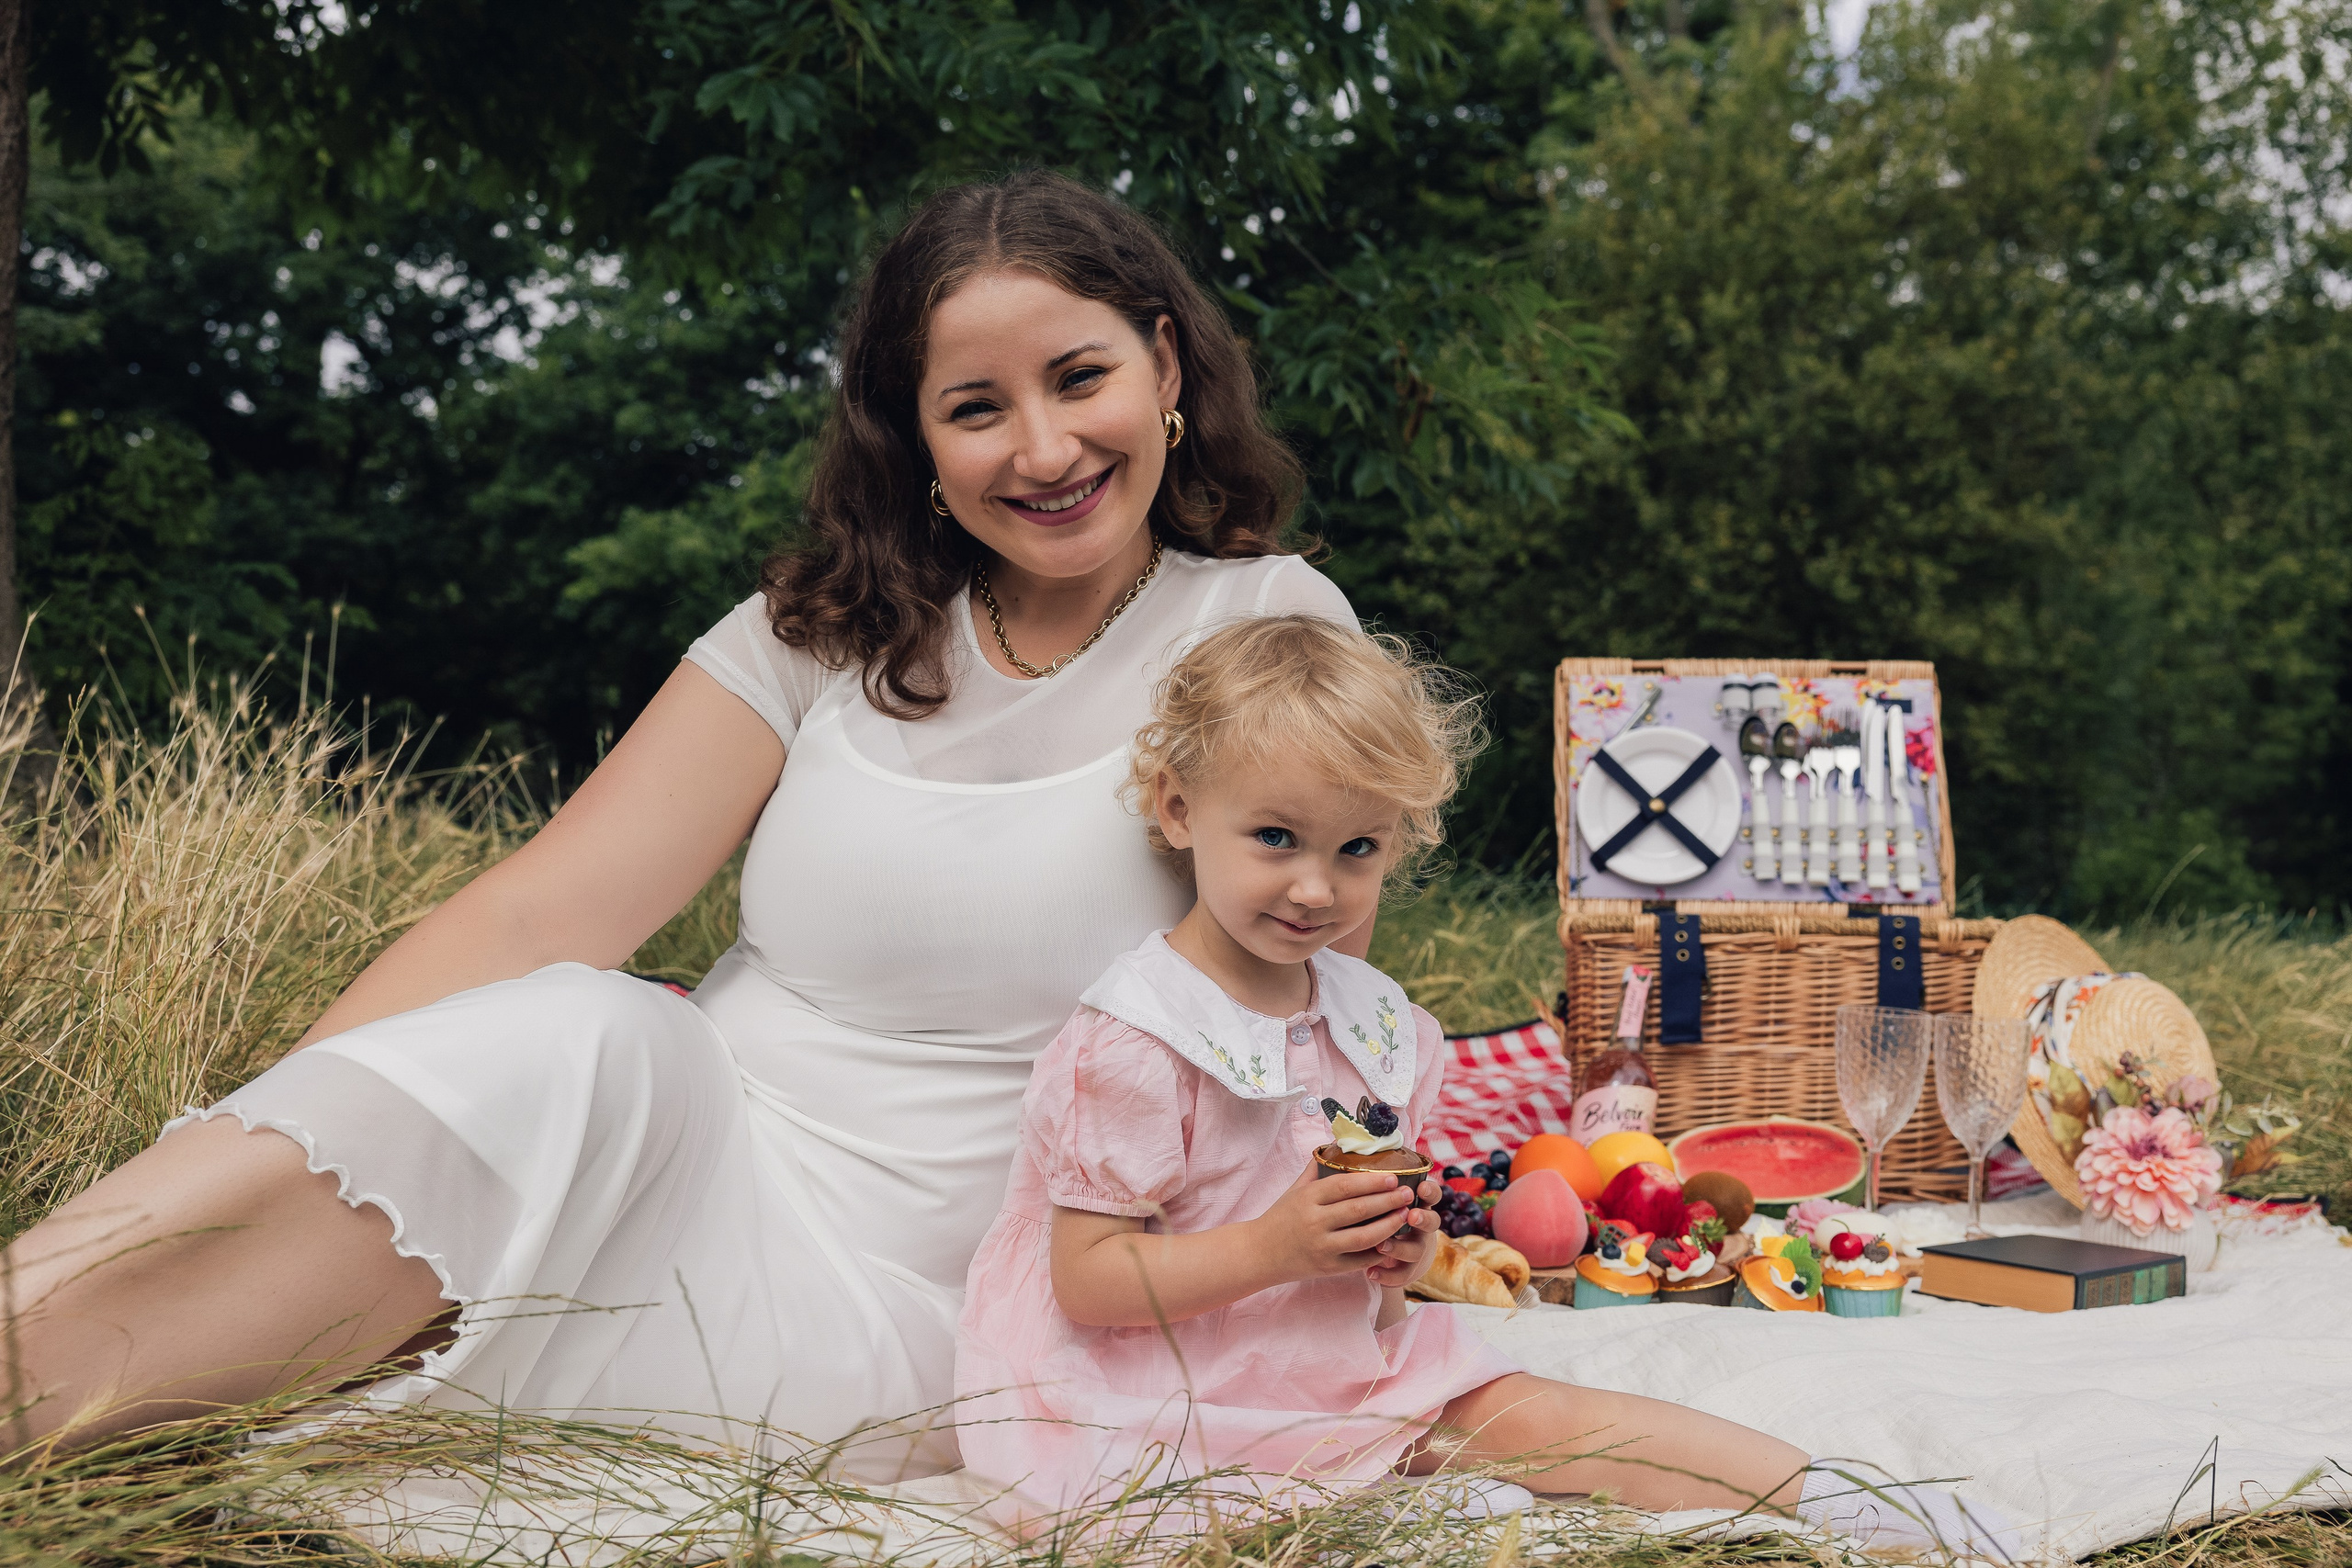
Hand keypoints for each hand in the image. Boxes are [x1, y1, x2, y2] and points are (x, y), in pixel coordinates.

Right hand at [1247, 1161, 1418, 1283]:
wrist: (1259, 1253)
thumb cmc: (1280, 1217)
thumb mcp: (1295, 1190)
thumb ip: (1317, 1170)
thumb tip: (1338, 1146)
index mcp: (1307, 1198)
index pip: (1344, 1186)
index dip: (1371, 1182)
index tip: (1393, 1177)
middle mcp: (1314, 1222)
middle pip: (1358, 1210)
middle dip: (1387, 1201)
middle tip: (1408, 1193)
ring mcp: (1321, 1247)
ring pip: (1363, 1237)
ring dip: (1388, 1226)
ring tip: (1405, 1215)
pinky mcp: (1327, 1268)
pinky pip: (1359, 1260)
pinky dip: (1377, 1252)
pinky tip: (1392, 1242)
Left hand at [1366, 1181, 1438, 1287]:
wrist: (1396, 1251)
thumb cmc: (1383, 1214)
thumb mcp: (1383, 1198)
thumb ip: (1373, 1186)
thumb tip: (1346, 1165)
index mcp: (1417, 1204)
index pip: (1432, 1194)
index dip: (1430, 1191)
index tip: (1421, 1187)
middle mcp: (1422, 1226)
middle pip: (1432, 1222)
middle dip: (1423, 1218)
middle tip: (1411, 1215)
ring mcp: (1417, 1248)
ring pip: (1416, 1250)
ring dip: (1399, 1248)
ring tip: (1381, 1246)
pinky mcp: (1408, 1269)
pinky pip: (1403, 1275)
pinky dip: (1387, 1275)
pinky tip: (1371, 1272)